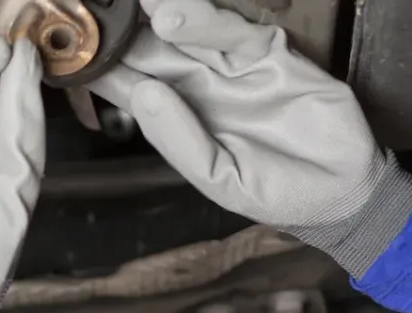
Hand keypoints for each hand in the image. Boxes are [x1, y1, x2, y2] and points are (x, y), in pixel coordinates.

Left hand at [89, 0, 411, 275]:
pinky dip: (207, 22)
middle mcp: (203, 86)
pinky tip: (173, 16)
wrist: (340, 194)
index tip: (71, 51)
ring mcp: (237, 68)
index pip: (133, 85)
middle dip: (127, 31)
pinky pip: (238, 31)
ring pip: (192, 31)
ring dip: (164, 15)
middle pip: (156, 49)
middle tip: (95, 12)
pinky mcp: (275, 56)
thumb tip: (143, 93)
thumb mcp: (218, 178)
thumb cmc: (276, 192)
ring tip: (137, 7)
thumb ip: (179, 139)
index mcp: (181, 116)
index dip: (104, 67)